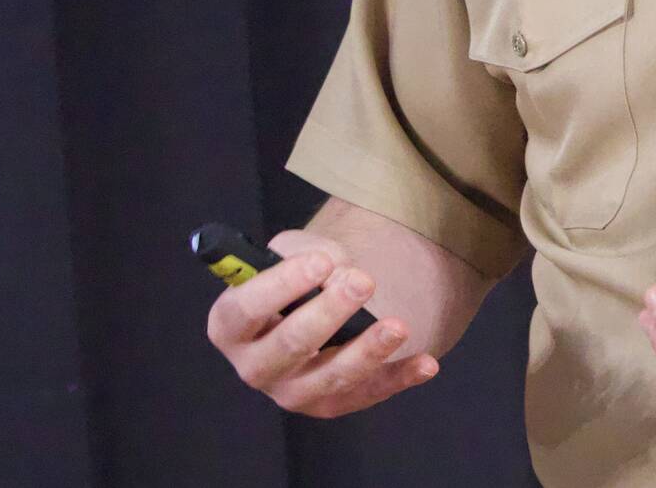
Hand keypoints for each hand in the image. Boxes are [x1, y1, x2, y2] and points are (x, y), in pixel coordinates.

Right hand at [206, 229, 438, 417]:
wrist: (314, 301)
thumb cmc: (295, 275)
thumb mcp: (291, 252)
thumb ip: (304, 255)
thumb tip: (337, 273)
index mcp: (230, 328)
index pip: (244, 311)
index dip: (279, 286)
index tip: (321, 261)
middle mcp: (255, 366)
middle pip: (289, 345)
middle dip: (329, 312)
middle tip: (363, 281)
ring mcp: (292, 392)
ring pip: (330, 378)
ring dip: (367, 351)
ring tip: (397, 325)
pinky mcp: (331, 403)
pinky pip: (367, 394)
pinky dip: (398, 378)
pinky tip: (425, 363)